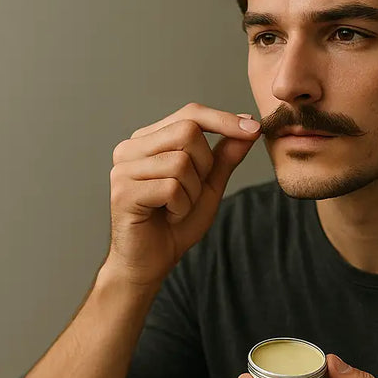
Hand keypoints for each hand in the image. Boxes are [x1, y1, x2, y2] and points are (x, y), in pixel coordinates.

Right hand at [105, 103, 260, 286]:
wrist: (150, 263)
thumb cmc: (175, 224)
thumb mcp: (208, 186)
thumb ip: (224, 157)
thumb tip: (248, 124)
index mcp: (148, 140)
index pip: (189, 114)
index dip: (223, 120)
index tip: (254, 129)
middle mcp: (130, 148)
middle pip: (187, 132)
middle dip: (204, 165)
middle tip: (191, 192)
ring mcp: (123, 169)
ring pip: (181, 162)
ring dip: (192, 193)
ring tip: (177, 208)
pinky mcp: (123, 191)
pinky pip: (171, 188)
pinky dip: (181, 208)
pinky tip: (168, 217)